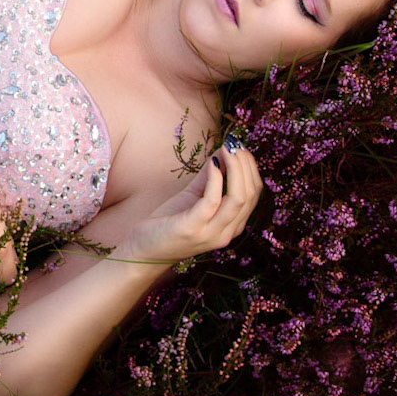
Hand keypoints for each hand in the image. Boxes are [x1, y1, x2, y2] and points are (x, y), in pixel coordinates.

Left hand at [116, 138, 261, 267]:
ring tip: (228, 149)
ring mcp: (211, 233)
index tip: (240, 148)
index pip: (253, 194)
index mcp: (231, 225)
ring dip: (236, 169)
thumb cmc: (168, 223)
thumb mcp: (193, 197)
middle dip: (246, 165)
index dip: (250, 168)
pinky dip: (216, 179)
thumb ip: (208, 178)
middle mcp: (227, 232)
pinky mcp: (193, 228)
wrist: (143, 250)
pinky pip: (212, 201)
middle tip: (235, 144)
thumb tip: (222, 152)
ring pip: (238, 198)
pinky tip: (212, 163)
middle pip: (250, 194)